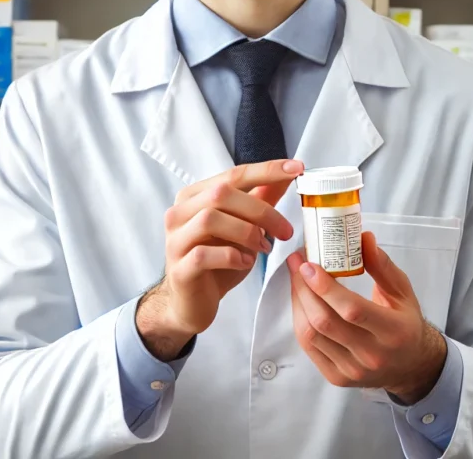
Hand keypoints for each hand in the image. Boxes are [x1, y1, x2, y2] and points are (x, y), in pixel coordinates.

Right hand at [137, 160, 301, 360]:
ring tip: (264, 248)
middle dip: (261, 210)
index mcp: (195, 196)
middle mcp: (180, 213)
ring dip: (246, 233)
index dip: (266, 170)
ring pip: (210, 220)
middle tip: (286, 231)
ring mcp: (175, 240)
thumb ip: (261, 200)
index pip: (233, 174)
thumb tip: (288, 174)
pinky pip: (203, 254)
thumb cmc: (218, 262)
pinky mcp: (179, 268)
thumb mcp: (245, 227)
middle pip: (221, 194)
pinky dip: (232, 257)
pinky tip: (245, 263)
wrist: (192, 303)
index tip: (297, 169)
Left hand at [287, 231, 446, 403]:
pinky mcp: (336, 377)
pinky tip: (301, 301)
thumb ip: (382, 265)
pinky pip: (309, 347)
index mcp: (393, 331)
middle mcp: (372, 355)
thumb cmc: (406, 324)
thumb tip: (363, 238)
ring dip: (298, 302)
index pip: (352, 310)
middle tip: (297, 263)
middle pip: (325, 322)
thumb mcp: (403, 291)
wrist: (410, 366)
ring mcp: (352, 369)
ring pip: (312, 335)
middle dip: (304, 289)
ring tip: (296, 279)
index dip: (326, 287)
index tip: (309, 264)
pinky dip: (300, 320)